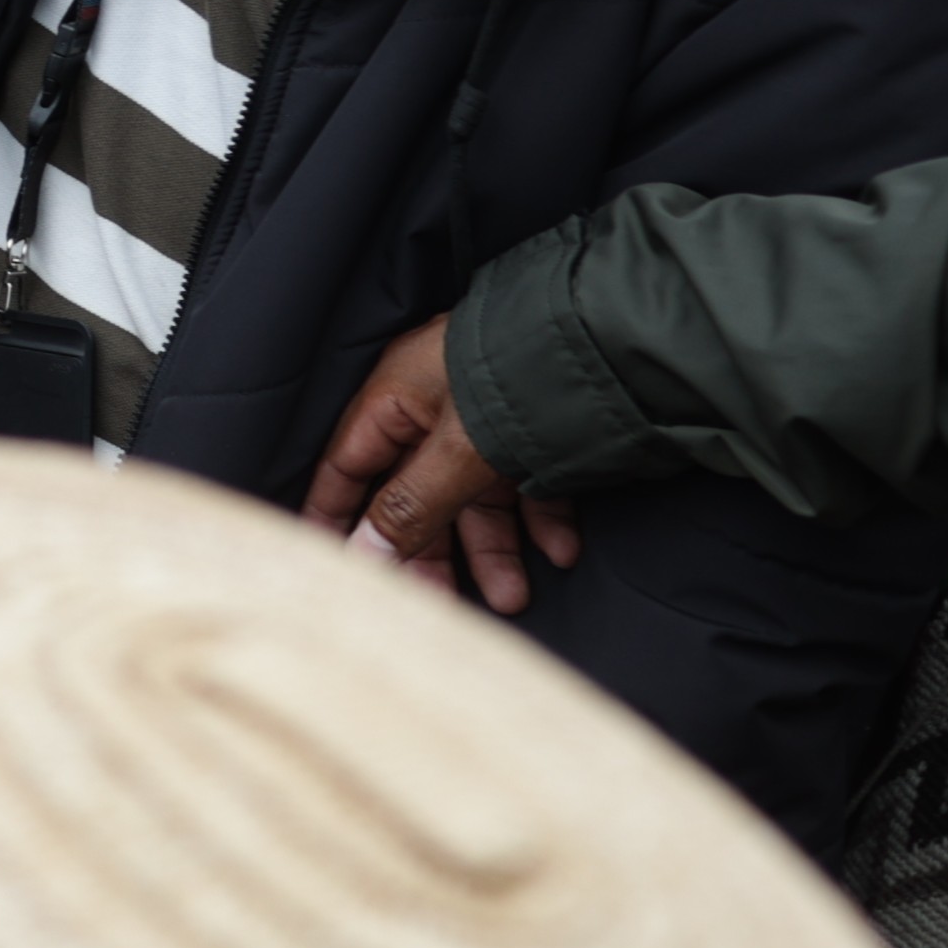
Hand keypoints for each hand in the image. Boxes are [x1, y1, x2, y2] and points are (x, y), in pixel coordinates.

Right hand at [303, 313, 578, 613]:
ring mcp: (486, 420)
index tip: (333, 564)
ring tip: (517, 596)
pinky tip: (561, 551)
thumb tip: (361, 556)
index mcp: (396, 396)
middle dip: (433, 551)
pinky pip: (525, 483)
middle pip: (415, 492)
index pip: (347, 464)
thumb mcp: (458, 451)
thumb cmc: (519, 380)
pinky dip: (539, 520)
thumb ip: (409, 506)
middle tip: (444, 604)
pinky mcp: (535, 431)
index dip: (335, 514)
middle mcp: (435, 407)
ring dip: (494, 547)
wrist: (615, 342)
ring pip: (474, 496)